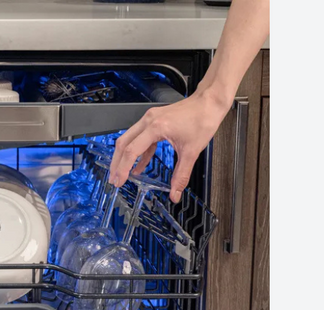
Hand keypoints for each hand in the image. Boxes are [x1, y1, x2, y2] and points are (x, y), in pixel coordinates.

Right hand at [108, 91, 231, 202]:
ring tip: (121, 174)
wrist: (210, 101)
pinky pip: (140, 138)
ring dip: (124, 158)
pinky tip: (138, 167)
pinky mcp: (154, 121)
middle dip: (117, 163)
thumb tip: (175, 194)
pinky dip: (137, 153)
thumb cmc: (202, 118)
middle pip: (123, 144)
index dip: (123, 168)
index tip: (119, 181)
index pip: (132, 151)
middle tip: (114, 180)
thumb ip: (181, 175)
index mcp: (155, 127)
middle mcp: (149, 121)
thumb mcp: (192, 151)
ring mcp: (150, 120)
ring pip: (128, 140)